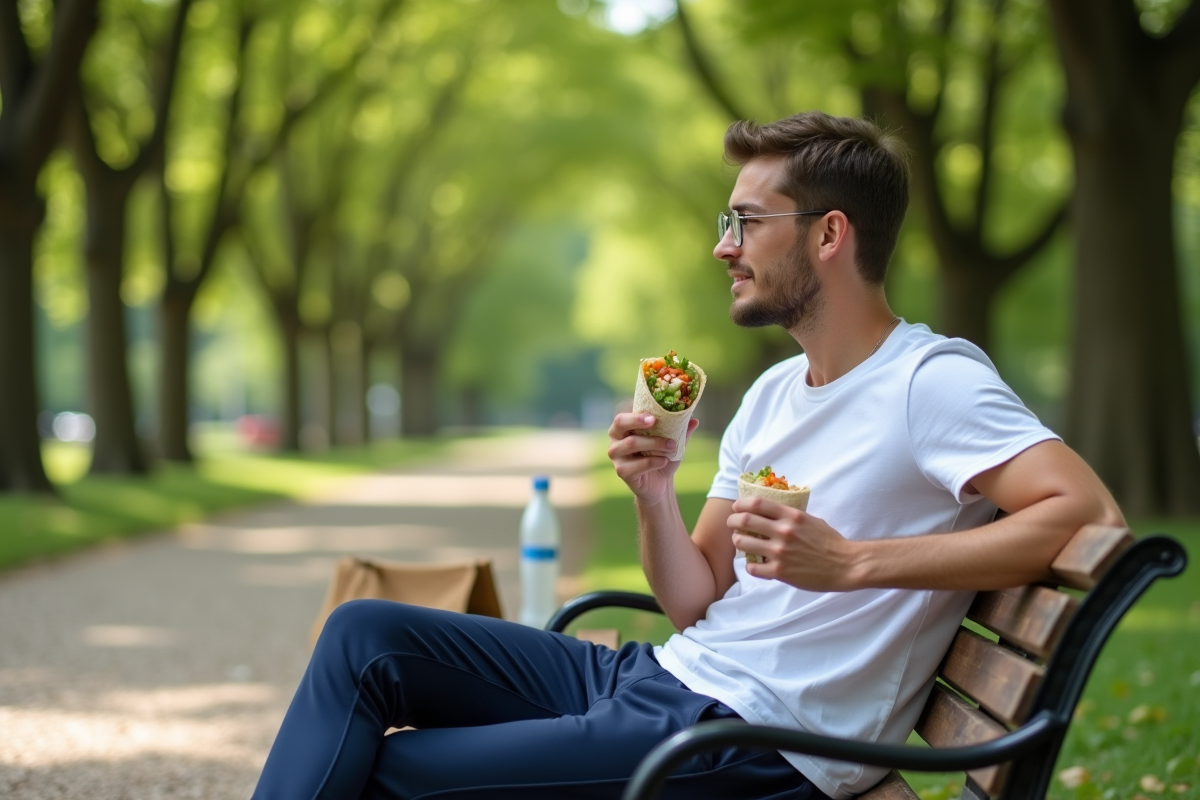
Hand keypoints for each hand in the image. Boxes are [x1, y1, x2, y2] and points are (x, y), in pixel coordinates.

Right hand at [607, 413, 698, 504]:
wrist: (661, 483)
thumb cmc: (662, 456)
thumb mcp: (673, 442)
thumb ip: (681, 431)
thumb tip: (694, 420)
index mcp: (624, 428)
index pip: (623, 416)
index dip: (635, 415)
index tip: (653, 417)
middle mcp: (615, 440)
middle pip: (620, 425)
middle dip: (639, 422)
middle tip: (655, 422)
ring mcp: (616, 457)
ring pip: (631, 443)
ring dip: (654, 443)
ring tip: (672, 446)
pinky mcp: (622, 472)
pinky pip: (638, 464)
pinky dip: (654, 461)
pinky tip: (664, 461)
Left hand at [728, 496, 861, 590]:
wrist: (845, 565)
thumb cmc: (830, 542)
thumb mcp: (811, 520)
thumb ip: (791, 516)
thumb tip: (773, 512)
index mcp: (792, 516)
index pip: (757, 503)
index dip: (742, 503)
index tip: (737, 507)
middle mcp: (783, 532)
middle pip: (745, 520)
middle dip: (733, 521)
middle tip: (732, 523)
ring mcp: (780, 552)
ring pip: (743, 543)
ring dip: (738, 541)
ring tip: (740, 542)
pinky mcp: (780, 572)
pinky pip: (753, 567)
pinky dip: (750, 565)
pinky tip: (755, 564)